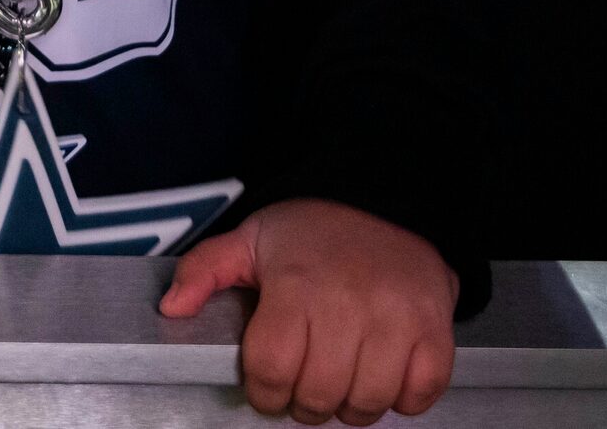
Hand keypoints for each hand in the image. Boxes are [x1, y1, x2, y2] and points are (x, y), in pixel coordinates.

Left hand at [161, 199, 456, 424]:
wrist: (389, 199)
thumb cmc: (316, 228)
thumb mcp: (251, 239)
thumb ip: (204, 271)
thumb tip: (172, 308)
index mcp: (294, 284)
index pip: (270, 369)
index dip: (263, 391)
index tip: (267, 388)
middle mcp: (346, 303)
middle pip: (318, 393)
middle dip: (304, 405)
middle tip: (305, 390)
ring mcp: (395, 317)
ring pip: (368, 401)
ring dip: (351, 408)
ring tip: (343, 387)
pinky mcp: (433, 328)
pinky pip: (421, 391)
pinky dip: (404, 400)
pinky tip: (386, 380)